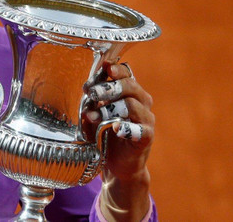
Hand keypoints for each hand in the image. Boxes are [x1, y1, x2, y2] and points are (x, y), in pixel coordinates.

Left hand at [82, 62, 153, 220]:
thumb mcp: (95, 114)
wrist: (117, 164)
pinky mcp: (146, 138)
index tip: (103, 69)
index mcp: (129, 92)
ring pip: (133, 105)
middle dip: (110, 87)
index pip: (126, 74)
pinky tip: (115, 129)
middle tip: (92, 93)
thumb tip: (86, 92)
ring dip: (111, 109)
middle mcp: (141, 102)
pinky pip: (141, 130)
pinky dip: (127, 128)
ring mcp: (146, 120)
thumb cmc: (104, 134)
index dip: (115, 70)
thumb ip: (92, 103)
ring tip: (94, 116)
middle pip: (131, 86)